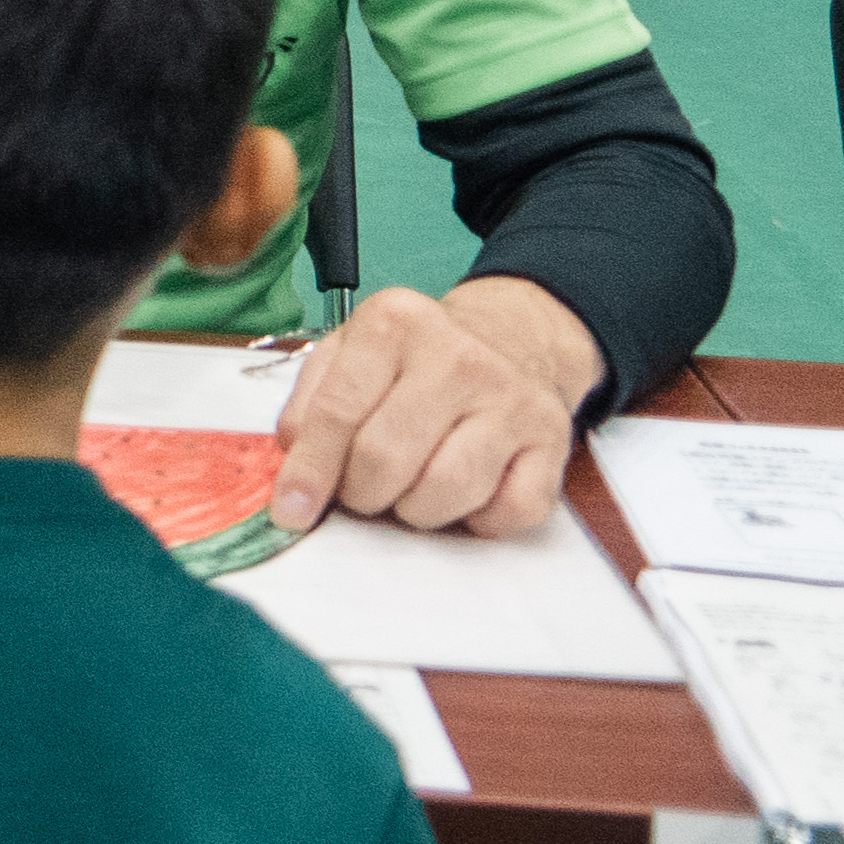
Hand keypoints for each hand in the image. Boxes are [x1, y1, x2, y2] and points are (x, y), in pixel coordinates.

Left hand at [273, 278, 597, 536]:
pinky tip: (465, 492)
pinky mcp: (553, 442)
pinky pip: (507, 512)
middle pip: (385, 460)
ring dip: (415, 510)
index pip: (337, 413)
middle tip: (362, 489)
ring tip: (410, 486)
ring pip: (444, 492)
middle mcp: (458, 357)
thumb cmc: (415, 356)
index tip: (291, 509)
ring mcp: (512, 400)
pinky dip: (478, 519)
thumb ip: (310, 403)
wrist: (513, 338)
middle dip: (361, 493)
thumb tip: (293, 468)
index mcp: (394, 324)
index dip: (309, 471)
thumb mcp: (349, 350)